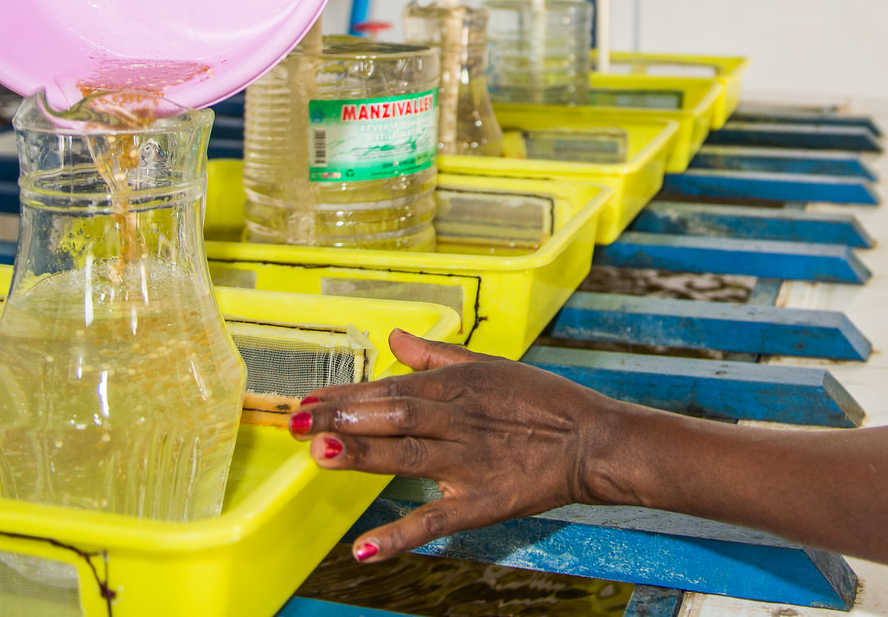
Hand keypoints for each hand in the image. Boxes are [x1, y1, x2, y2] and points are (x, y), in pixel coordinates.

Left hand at [289, 329, 628, 561]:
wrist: (593, 441)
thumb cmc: (541, 400)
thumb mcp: (488, 365)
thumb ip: (435, 356)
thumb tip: (394, 338)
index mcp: (456, 386)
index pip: (388, 389)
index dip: (344, 396)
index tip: (304, 402)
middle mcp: (456, 420)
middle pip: (391, 416)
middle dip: (341, 419)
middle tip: (295, 423)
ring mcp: (468, 462)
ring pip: (408, 456)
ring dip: (364, 456)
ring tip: (322, 455)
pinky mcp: (482, 502)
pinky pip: (435, 519)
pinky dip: (400, 535)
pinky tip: (364, 550)